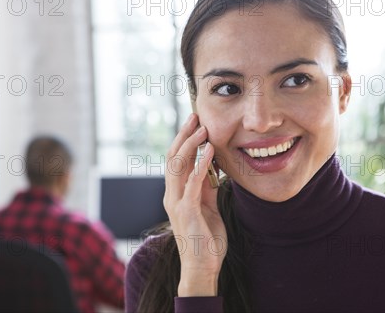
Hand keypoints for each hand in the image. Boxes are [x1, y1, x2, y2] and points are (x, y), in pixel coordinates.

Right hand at [164, 113, 227, 296]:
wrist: (202, 268)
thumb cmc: (206, 240)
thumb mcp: (209, 207)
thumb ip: (207, 187)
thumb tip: (212, 166)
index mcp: (176, 193)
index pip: (176, 160)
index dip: (184, 139)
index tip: (195, 122)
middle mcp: (171, 195)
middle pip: (173, 157)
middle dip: (184, 135)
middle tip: (195, 116)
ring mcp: (177, 203)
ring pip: (178, 166)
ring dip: (191, 145)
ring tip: (203, 129)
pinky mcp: (187, 212)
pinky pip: (193, 183)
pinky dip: (201, 165)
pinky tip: (209, 151)